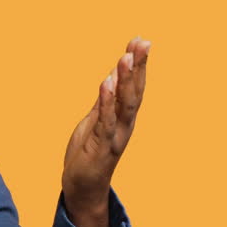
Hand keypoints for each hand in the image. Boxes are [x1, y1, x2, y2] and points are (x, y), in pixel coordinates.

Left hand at [61, 36, 149, 219]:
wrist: (83, 186)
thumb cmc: (90, 151)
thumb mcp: (97, 119)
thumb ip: (107, 98)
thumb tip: (115, 74)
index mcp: (124, 116)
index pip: (134, 85)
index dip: (139, 63)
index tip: (141, 39)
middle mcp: (125, 124)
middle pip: (134, 91)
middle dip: (139, 66)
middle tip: (143, 42)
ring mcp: (115, 134)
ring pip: (124, 104)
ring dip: (125, 80)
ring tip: (126, 57)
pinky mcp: (101, 145)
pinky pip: (105, 120)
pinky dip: (106, 102)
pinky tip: (106, 83)